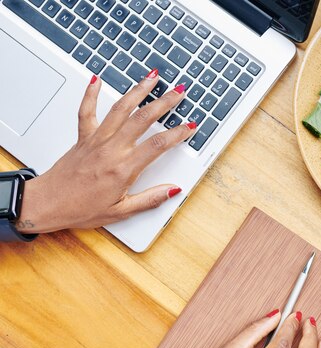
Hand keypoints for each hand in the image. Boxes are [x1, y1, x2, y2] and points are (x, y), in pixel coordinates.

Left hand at [16, 70, 195, 233]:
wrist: (47, 203)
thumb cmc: (81, 209)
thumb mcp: (121, 211)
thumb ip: (150, 199)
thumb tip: (172, 190)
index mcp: (123, 169)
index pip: (157, 145)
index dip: (177, 134)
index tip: (189, 127)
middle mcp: (110, 150)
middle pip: (142, 119)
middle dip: (164, 103)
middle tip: (178, 92)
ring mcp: (96, 140)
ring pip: (120, 109)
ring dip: (138, 91)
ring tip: (152, 78)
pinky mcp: (83, 138)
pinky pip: (86, 111)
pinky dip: (91, 93)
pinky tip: (97, 80)